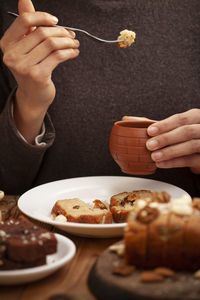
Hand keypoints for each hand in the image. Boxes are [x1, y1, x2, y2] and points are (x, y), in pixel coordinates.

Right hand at [0, 0, 79, 142]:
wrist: (33, 96)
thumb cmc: (30, 68)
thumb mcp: (25, 46)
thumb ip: (26, 24)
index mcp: (6, 44)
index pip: (25, 20)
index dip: (42, 17)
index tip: (56, 21)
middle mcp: (12, 55)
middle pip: (42, 33)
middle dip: (61, 32)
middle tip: (71, 34)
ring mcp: (24, 67)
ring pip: (52, 44)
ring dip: (67, 42)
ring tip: (74, 43)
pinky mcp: (38, 75)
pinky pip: (58, 57)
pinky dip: (69, 52)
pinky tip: (74, 52)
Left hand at [145, 109, 199, 173]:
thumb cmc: (190, 138)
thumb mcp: (183, 128)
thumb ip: (170, 128)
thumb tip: (149, 132)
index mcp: (197, 118)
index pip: (181, 119)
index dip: (165, 125)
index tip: (150, 131)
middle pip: (186, 132)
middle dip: (166, 138)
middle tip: (150, 145)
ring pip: (190, 146)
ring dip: (170, 152)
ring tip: (154, 156)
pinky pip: (190, 160)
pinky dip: (174, 162)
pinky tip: (161, 164)